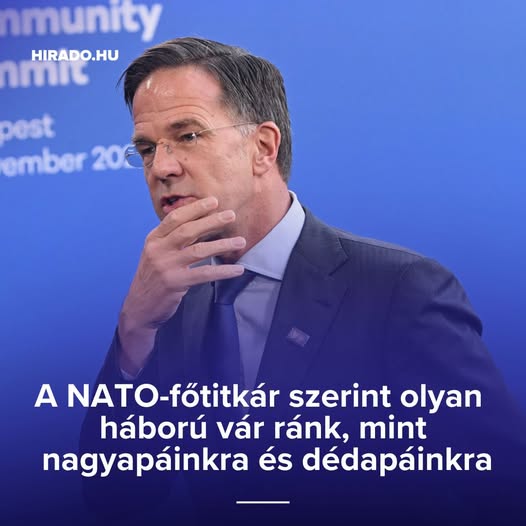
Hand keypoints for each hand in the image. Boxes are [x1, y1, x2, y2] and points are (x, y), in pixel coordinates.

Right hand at [118, 196, 245, 373]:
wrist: (139, 307)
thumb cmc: (154, 277)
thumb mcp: (157, 254)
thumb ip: (173, 239)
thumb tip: (201, 223)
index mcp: (154, 239)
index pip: (175, 218)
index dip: (195, 208)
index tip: (213, 201)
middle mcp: (158, 250)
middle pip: (188, 230)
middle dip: (211, 221)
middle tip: (231, 215)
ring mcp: (165, 266)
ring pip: (198, 250)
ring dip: (222, 244)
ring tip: (240, 241)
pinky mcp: (175, 283)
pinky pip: (204, 274)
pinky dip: (223, 271)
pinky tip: (237, 270)